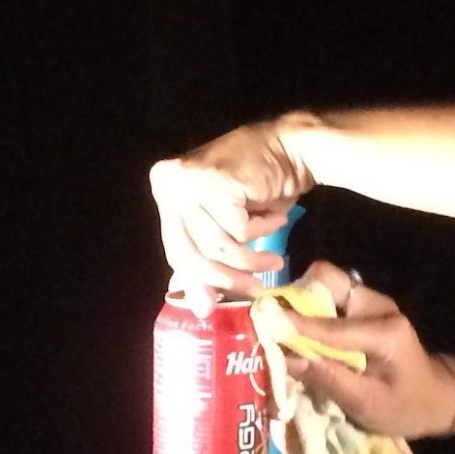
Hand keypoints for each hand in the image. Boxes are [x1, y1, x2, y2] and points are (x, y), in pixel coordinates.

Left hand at [149, 119, 311, 302]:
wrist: (290, 146)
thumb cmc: (259, 185)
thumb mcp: (225, 223)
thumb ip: (206, 256)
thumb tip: (199, 307)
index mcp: (164, 191)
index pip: (175, 249)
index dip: (197, 281)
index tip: (215, 305)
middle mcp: (168, 184)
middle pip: (191, 252)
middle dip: (225, 278)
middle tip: (254, 289)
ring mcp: (189, 181)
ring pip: (217, 245)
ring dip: (251, 259)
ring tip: (274, 260)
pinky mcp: (214, 183)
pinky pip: (240, 230)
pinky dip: (263, 230)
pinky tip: (276, 217)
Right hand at [277, 261, 454, 439]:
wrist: (438, 396)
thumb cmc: (407, 407)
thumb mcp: (368, 405)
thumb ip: (329, 380)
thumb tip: (288, 361)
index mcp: (383, 331)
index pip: (328, 323)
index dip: (292, 323)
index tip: (260, 322)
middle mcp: (376, 306)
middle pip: (326, 279)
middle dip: (294, 297)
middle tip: (270, 324)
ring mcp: (370, 302)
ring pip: (324, 284)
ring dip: (299, 303)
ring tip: (280, 330)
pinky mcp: (363, 307)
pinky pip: (328, 298)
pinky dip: (309, 311)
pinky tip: (299, 335)